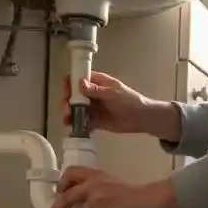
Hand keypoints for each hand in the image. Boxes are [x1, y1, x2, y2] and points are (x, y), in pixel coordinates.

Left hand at [45, 167, 180, 207]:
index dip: (62, 183)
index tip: (59, 192)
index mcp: (95, 175)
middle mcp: (92, 185)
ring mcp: (96, 200)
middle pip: (67, 197)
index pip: (71, 173)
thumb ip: (97, 189)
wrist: (148, 200)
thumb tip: (84, 201)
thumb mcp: (112, 184)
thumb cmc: (134, 194)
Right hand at [62, 71, 180, 141]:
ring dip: (69, 114)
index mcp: (96, 82)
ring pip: (75, 109)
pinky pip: (82, 122)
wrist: (140, 118)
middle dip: (67, 102)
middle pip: (73, 95)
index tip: (67, 91)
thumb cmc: (129, 100)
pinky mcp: (94, 121)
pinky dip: (77, 125)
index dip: (70, 84)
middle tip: (67, 110)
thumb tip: (79, 83)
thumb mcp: (112, 93)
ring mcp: (92, 108)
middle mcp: (91, 94)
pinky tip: (74, 128)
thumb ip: (96, 90)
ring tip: (68, 121)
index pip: (78, 79)